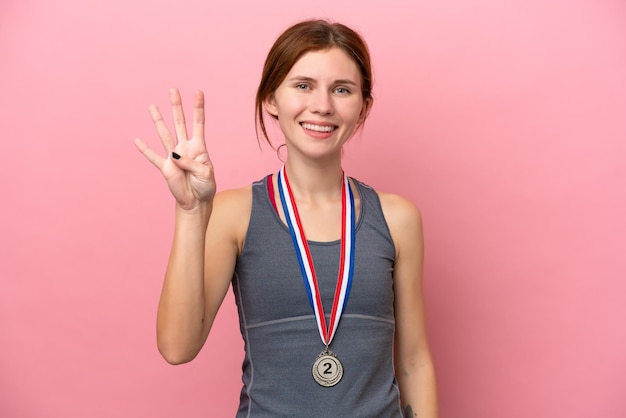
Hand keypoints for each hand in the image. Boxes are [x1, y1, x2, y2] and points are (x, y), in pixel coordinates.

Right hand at [134, 88, 215, 210]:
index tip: (198, 92)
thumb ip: (191, 163)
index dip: (198, 108)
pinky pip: (153, 157)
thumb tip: (173, 155)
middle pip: (180, 123)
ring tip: (152, 106)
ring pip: (165, 134)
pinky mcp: (165, 168)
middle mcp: (185, 148)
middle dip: (176, 106)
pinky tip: (137, 140)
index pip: (198, 123)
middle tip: (173, 90)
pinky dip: (145, 150)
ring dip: (159, 121)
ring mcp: (174, 156)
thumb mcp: (205, 173)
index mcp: (198, 147)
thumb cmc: (205, 186)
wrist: (196, 201)